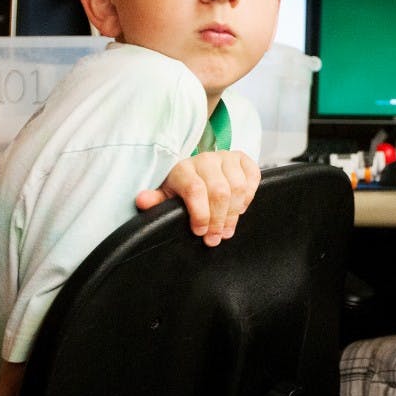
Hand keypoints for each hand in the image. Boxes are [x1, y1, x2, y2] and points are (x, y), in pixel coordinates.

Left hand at [135, 150, 259, 246]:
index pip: (195, 189)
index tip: (201, 232)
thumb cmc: (183, 187)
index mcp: (184, 169)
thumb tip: (142, 201)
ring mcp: (227, 157)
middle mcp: (206, 160)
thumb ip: (156, 200)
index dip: (201, 214)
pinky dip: (250, 195)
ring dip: (235, 212)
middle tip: (216, 238)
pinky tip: (240, 208)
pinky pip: (253, 176)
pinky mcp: (243, 158)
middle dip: (219, 220)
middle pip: (220, 191)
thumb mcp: (167, 196)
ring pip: (238, 186)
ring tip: (227, 229)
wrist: (199, 170)